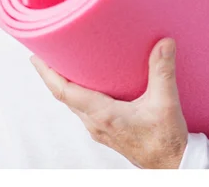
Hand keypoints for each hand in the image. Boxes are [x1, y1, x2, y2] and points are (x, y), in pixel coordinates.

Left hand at [31, 38, 187, 168]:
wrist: (172, 166)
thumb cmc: (166, 141)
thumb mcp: (166, 102)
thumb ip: (163, 70)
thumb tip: (164, 43)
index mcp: (103, 115)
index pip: (65, 92)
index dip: (48, 74)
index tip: (36, 57)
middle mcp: (95, 123)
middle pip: (64, 96)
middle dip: (52, 74)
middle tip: (46, 51)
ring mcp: (99, 129)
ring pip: (73, 103)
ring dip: (64, 84)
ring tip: (61, 63)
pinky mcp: (106, 131)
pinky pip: (82, 109)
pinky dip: (77, 93)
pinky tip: (85, 83)